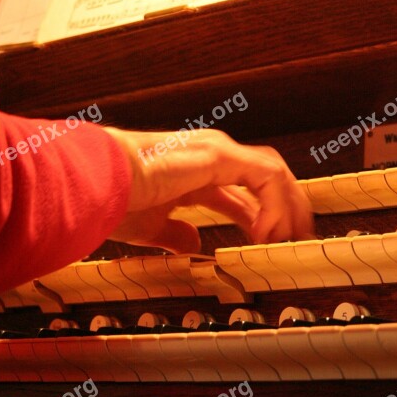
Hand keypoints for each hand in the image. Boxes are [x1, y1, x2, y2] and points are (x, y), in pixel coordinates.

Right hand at [103, 127, 313, 252]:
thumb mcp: (151, 227)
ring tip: (290, 239)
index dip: (265, 218)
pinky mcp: (220, 154)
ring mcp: (218, 151)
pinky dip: (274, 205)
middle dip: (286, 208)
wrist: (99, 182)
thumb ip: (176, 234)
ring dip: (288, 206)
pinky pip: (265, 177)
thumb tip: (193, 245)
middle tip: (297, 239)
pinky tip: (267, 233)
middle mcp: (213, 157)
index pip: (244, 193)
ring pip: (273, 173)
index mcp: (197, 173)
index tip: (274, 243)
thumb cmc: (116, 199)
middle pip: (266, 179)